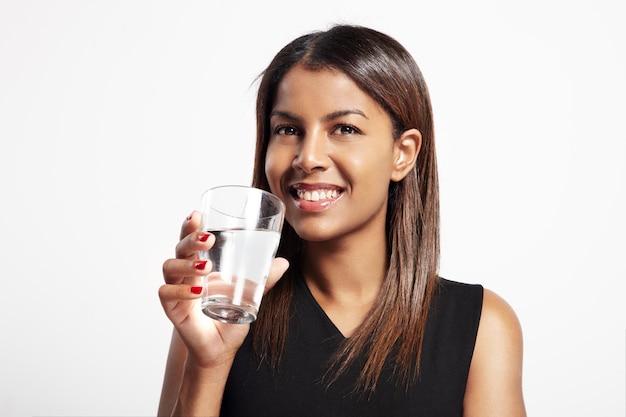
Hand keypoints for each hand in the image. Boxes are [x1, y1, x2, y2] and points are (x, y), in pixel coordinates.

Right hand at [158, 211, 288, 367]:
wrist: (222, 346)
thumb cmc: (230, 314)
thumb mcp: (250, 294)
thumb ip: (264, 279)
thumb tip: (284, 262)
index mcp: (200, 263)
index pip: (190, 238)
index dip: (191, 225)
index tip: (198, 214)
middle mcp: (185, 272)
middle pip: (179, 247)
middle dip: (190, 239)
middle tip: (207, 238)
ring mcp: (176, 289)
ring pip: (170, 267)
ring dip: (186, 264)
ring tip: (206, 267)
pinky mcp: (172, 308)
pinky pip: (166, 293)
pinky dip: (180, 291)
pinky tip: (196, 291)